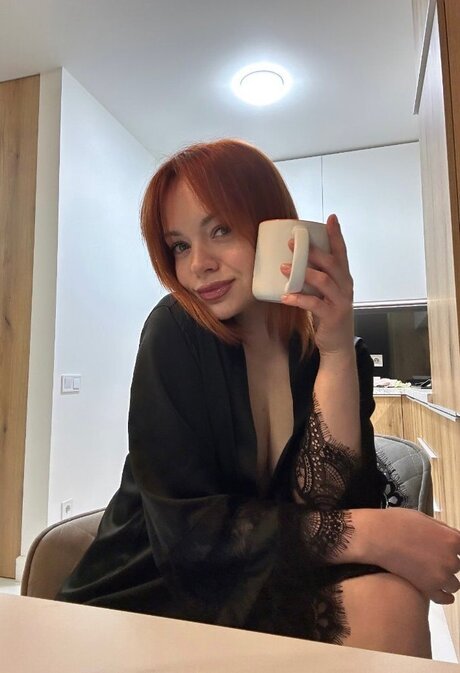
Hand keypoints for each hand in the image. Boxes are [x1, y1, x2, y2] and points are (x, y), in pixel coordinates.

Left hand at [280, 214, 353, 355]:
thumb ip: (316, 278)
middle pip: (332, 263)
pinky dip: (299, 299)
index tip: (331, 218)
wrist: (337, 344)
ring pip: (324, 281)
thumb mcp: (324, 293)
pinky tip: (285, 297)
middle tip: (292, 243)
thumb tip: (293, 261)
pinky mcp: (333, 316)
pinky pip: (314, 304)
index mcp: (343, 278)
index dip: (336, 235)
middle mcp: (345, 286)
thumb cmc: (328, 314)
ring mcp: (341, 301)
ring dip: (303, 272)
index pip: (341, 252)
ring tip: (283, 267)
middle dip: (313, 251)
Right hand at [360, 508, 459, 604]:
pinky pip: (444, 598)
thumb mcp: (424, 518)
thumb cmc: (397, 523)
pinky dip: (444, 596)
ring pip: (454, 584)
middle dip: (448, 563)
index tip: (453, 553)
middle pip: (458, 566)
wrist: (377, 537)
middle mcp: (451, 559)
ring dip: (446, 579)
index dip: (457, 551)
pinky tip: (443, 594)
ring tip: (433, 574)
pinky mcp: (428, 588)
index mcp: (452, 539)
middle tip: (433, 558)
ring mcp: (440, 575)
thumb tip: (448, 537)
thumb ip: (442, 530)